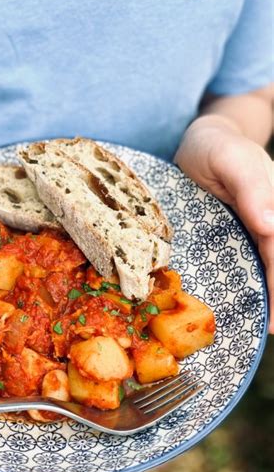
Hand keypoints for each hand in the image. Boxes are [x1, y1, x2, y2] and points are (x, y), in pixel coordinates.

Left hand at [175, 116, 273, 332]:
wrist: (204, 142)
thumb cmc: (216, 148)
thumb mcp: (230, 158)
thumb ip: (251, 188)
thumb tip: (271, 226)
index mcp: (273, 205)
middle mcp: (271, 220)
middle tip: (272, 329)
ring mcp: (261, 227)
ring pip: (270, 261)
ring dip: (272, 292)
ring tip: (269, 326)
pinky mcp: (246, 231)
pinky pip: (256, 258)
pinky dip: (260, 279)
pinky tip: (255, 302)